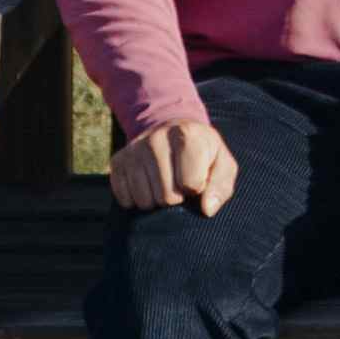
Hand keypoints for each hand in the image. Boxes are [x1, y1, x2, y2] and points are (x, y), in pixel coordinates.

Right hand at [116, 112, 239, 215]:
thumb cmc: (202, 153)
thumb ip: (220, 186)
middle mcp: (156, 139)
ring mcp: (134, 150)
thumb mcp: (222, 163)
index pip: (191, 184)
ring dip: (157, 200)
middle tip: (179, 183)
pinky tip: (148, 184)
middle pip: (166, 196)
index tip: (198, 178)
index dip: (197, 188)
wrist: (170, 129)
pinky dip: (138, 200)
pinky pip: (126, 200)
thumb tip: (206, 209)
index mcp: (187, 135)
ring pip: (145, 201)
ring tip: (164, 183)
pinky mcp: (117, 161)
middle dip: (176, 197)